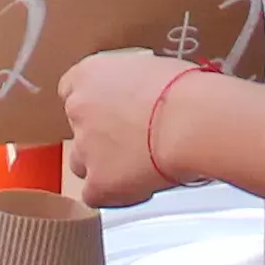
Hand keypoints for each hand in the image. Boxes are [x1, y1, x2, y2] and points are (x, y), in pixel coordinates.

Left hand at [60, 48, 188, 207]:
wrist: (192, 121)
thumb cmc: (186, 91)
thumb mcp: (152, 69)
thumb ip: (133, 84)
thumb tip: (144, 96)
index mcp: (89, 73)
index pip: (72, 90)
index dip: (95, 106)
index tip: (112, 112)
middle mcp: (79, 108)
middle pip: (78, 128)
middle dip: (101, 137)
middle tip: (134, 141)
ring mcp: (84, 146)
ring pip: (81, 164)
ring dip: (104, 167)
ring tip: (140, 167)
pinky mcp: (98, 181)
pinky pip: (95, 195)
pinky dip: (115, 195)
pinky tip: (140, 187)